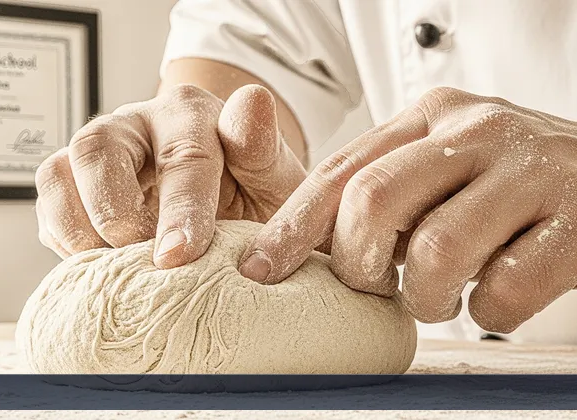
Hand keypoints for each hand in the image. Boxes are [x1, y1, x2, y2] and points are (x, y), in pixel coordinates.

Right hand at [35, 84, 305, 268]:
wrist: (225, 206)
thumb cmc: (249, 197)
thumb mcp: (272, 180)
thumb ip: (263, 149)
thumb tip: (253, 101)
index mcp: (189, 114)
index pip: (181, 154)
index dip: (180, 209)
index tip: (177, 256)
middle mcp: (134, 124)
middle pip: (97, 147)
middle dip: (114, 212)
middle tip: (141, 261)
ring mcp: (96, 152)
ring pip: (57, 172)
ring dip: (78, 228)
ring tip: (113, 270)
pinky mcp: (71, 183)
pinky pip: (48, 204)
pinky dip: (64, 239)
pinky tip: (99, 267)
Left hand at [240, 87, 576, 332]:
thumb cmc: (506, 181)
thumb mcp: (441, 162)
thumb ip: (384, 190)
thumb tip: (303, 246)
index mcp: (429, 116)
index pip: (340, 171)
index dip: (292, 225)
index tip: (261, 269)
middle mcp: (475, 131)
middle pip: (374, 201)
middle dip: (357, 263)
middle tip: (372, 286)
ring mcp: (529, 170)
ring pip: (437, 250)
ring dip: (425, 297)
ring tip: (438, 298)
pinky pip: (507, 286)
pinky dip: (489, 311)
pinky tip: (493, 299)